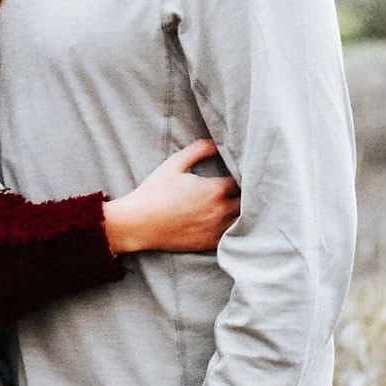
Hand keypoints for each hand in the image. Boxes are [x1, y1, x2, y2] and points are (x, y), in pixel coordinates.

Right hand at [103, 139, 238, 254]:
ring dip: (242, 213)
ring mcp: (216, 229)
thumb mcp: (174, 164)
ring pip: (242, 221)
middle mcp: (220, 210)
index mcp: (215, 189)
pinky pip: (231, 238)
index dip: (242, 176)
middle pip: (246, 202)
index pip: (242, 181)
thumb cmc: (155, 192)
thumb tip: (216, 142)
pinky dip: (233, 231)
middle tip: (241, 189)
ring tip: (237, 206)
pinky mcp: (209, 243)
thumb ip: (198, 150)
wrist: (138, 223)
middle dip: (245, 194)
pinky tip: (228, 224)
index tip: (240, 173)